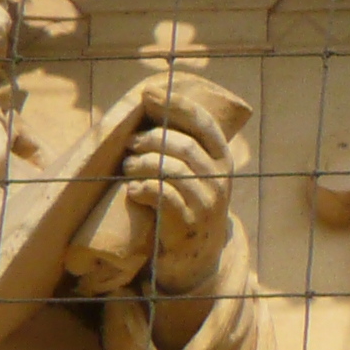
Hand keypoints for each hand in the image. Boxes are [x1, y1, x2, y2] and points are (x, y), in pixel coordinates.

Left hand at [119, 97, 231, 295]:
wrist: (197, 255)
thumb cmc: (187, 202)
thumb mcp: (195, 172)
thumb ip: (181, 145)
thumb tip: (149, 103)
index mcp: (221, 158)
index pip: (203, 123)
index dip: (176, 105)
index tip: (148, 93)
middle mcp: (219, 178)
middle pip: (183, 146)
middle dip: (150, 140)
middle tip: (129, 145)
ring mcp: (207, 201)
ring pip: (171, 170)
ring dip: (141, 164)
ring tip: (127, 168)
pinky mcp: (189, 223)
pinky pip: (164, 196)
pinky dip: (143, 188)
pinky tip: (133, 190)